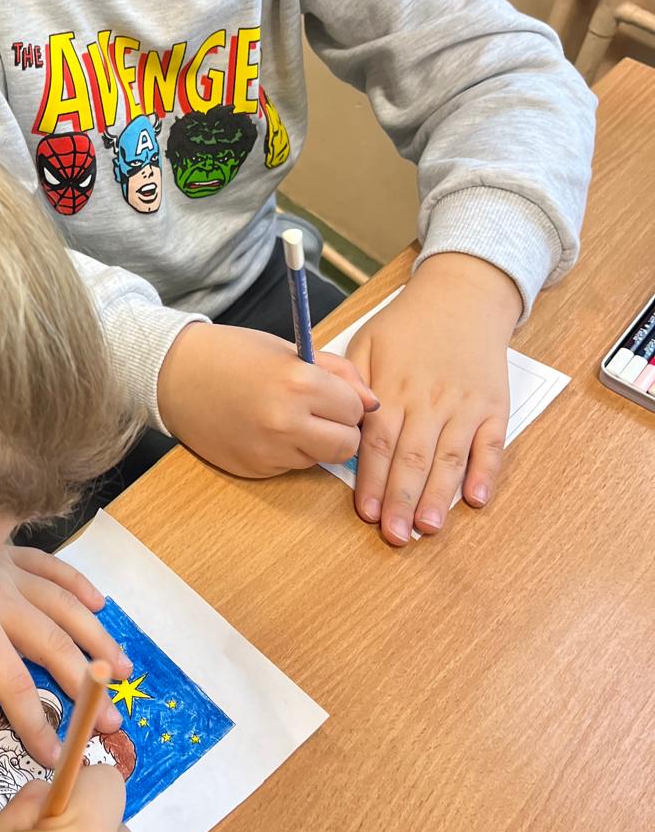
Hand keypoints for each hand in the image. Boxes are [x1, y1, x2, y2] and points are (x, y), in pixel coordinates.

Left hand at [0, 546, 129, 768]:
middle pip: (54, 645)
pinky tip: (100, 605)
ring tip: (123, 671)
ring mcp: (9, 570)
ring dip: (98, 639)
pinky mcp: (11, 552)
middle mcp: (0, 596)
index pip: (13, 685)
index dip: (36, 723)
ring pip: (65, 606)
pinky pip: (55, 567)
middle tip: (111, 721)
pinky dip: (80, 585)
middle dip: (86, 688)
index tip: (55, 756)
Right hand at [157, 321, 378, 477]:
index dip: (348, 400)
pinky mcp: (254, 470)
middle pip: (346, 444)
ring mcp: (269, 451)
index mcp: (298, 383)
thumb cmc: (233, 354)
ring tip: (285, 416)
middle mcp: (286, 422)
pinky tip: (264, 429)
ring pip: (320, 458)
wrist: (174, 375)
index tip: (332, 392)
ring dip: (314, 442)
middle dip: (340, 429)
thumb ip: (338, 373)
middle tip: (320, 411)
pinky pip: (291, 466)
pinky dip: (287, 451)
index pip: (356, 408)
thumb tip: (372, 402)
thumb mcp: (290, 350)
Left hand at [345, 254, 520, 545]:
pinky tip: (476, 499)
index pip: (378, 443)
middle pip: (413, 458)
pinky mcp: (494, 405)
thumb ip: (350, 383)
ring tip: (428, 527)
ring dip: (439, 496)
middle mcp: (430, 400)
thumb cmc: (407, 324)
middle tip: (394, 535)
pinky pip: (492, 444)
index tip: (365, 512)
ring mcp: (465, 404)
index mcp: (394, 388)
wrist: (463, 296)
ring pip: (450, 457)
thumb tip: (336, 422)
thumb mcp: (367, 342)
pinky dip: (486, 472)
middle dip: (401, 500)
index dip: (371, 480)